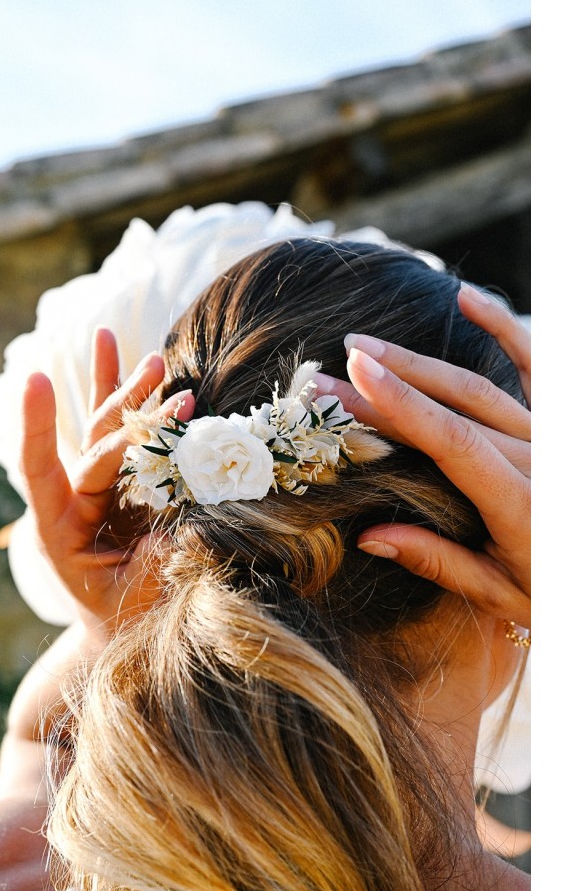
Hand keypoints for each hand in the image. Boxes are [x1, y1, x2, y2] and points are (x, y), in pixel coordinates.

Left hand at [20, 327, 193, 633]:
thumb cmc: (128, 616)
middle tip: (158, 374)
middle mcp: (70, 499)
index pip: (45, 471)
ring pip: (104, 427)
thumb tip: (183, 513)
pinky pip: (113, 427)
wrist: (121, 625)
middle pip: (91, 441)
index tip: (38, 380)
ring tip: (152, 360)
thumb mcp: (139, 594)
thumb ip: (156, 557)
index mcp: (57, 529)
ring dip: (127, 390)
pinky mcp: (115, 478)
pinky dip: (113, 387)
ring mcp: (92, 485)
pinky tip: (107, 343)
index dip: (40, 428)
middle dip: (125, 408)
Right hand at [314, 286, 530, 628]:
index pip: (449, 441)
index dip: (400, 405)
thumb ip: (440, 562)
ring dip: (417, 362)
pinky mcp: (557, 418)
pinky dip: (503, 327)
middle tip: (329, 370)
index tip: (353, 377)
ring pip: (477, 383)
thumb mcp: (504, 592)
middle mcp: (537, 455)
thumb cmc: (560, 590)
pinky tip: (467, 299)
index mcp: (521, 501)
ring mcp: (550, 431)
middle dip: (385, 384)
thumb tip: (370, 538)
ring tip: (363, 345)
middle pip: (450, 406)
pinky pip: (534, 362)